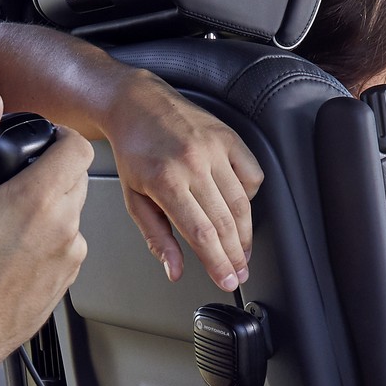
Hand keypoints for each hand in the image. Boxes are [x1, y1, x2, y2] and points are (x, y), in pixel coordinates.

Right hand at [0, 90, 91, 368]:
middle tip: (12, 182)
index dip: (60, 137)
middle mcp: (65, 228)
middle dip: (50, 170)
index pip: (78, 147)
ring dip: (49, 205)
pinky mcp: (68, 280)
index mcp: (39, 201)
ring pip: (73, 210)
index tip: (41, 142)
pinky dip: (48, 237)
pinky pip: (67, 242)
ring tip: (6, 222)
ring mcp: (71, 257)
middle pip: (77, 176)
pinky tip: (13, 251)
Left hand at [105, 71, 262, 290]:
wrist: (138, 104)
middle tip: (239, 274)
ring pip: (242, 202)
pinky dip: (250, 196)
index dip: (217, 262)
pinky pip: (251, 174)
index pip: (201, 233)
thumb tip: (175, 270)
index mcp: (166, 181)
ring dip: (246, 233)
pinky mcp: (229, 137)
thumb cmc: (133, 153)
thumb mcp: (133, 199)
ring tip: (242, 252)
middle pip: (225, 222)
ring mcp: (214, 148)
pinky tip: (239, 208)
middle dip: (235, 255)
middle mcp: (193, 163)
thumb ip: (156, 237)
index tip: (226, 280)